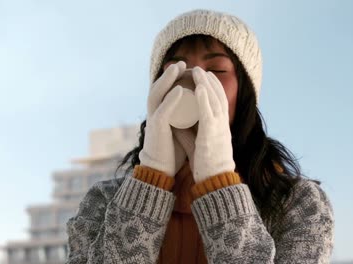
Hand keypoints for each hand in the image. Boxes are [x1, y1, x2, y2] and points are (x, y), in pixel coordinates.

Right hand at [139, 61, 187, 176]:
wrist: (161, 171)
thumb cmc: (172, 151)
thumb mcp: (180, 131)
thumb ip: (185, 120)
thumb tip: (198, 110)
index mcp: (161, 113)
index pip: (165, 91)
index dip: (174, 78)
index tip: (187, 68)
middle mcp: (155, 113)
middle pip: (159, 88)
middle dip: (170, 74)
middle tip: (182, 62)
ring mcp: (154, 120)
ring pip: (157, 94)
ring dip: (168, 79)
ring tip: (178, 67)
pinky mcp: (157, 129)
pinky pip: (163, 111)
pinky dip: (172, 99)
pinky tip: (181, 90)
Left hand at [191, 67, 235, 182]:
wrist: (214, 182)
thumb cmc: (206, 165)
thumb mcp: (196, 144)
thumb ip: (188, 132)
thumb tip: (176, 122)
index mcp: (220, 126)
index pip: (218, 102)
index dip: (212, 88)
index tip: (202, 77)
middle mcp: (222, 125)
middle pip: (218, 97)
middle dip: (209, 81)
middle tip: (199, 69)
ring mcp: (219, 129)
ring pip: (215, 100)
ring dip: (206, 84)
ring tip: (197, 71)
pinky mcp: (212, 135)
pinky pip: (209, 113)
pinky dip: (205, 99)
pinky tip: (199, 87)